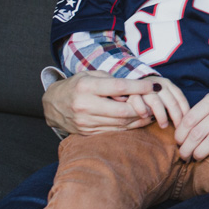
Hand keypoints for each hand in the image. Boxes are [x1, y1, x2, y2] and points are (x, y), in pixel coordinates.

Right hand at [43, 71, 160, 134]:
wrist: (53, 104)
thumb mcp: (91, 75)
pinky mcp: (87, 133)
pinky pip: (113, 131)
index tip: (154, 86)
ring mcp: (85, 122)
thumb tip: (131, 92)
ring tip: (153, 112)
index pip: (119, 88)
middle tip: (156, 102)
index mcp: (86, 87)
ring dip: (139, 119)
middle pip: (122, 110)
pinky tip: (139, 120)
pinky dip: (129, 126)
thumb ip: (111, 81)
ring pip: (120, 123)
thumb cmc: (77, 85)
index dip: (139, 88)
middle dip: (142, 107)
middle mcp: (84, 106)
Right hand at [134, 77, 189, 128]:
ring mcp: (145, 88)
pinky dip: (142, 110)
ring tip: (163, 126)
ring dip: (161, 115)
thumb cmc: (151, 96)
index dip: (185, 112)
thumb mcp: (163, 96)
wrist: (131, 85)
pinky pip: (138, 102)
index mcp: (168, 85)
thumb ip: (171, 105)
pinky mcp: (132, 93)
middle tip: (178, 128)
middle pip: (171, 101)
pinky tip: (145, 116)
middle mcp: (158, 85)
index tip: (186, 124)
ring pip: (156, 102)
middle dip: (176, 116)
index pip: (180, 99)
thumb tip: (183, 120)